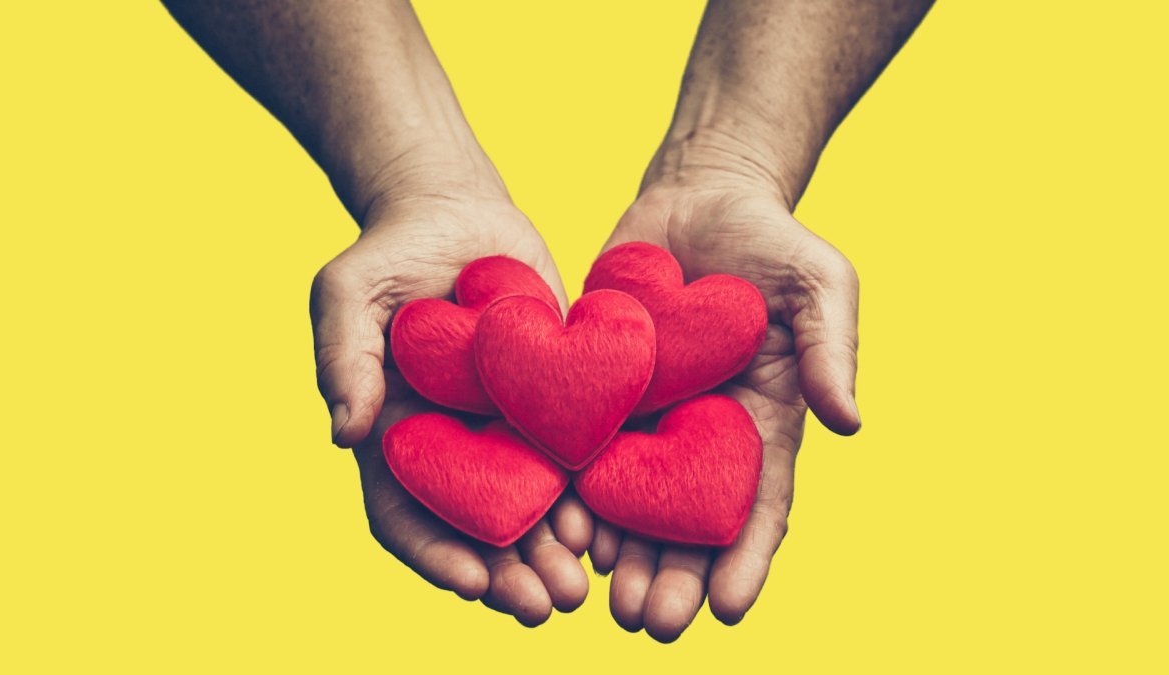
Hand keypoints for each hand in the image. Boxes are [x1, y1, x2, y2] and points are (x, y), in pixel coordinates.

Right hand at [311, 192, 592, 623]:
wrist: (457, 211)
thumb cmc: (390, 249)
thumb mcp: (349, 292)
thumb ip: (343, 358)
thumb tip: (343, 434)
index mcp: (394, 435)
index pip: (403, 513)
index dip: (434, 554)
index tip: (472, 586)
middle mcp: (450, 444)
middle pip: (474, 527)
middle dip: (508, 573)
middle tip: (547, 606)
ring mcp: (503, 427)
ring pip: (528, 506)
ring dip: (552, 551)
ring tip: (583, 585)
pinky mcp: (551, 400)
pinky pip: (571, 457)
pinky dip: (587, 496)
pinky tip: (611, 524)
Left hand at [588, 173, 860, 640]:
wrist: (699, 197)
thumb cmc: (770, 237)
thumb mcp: (818, 283)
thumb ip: (830, 348)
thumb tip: (851, 424)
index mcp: (762, 422)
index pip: (760, 504)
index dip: (746, 560)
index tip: (727, 609)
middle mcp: (704, 432)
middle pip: (689, 520)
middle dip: (672, 575)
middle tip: (649, 623)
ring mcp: (649, 416)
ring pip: (632, 501)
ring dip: (621, 554)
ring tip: (602, 597)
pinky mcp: (599, 388)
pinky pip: (584, 450)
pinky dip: (574, 493)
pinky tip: (561, 529)